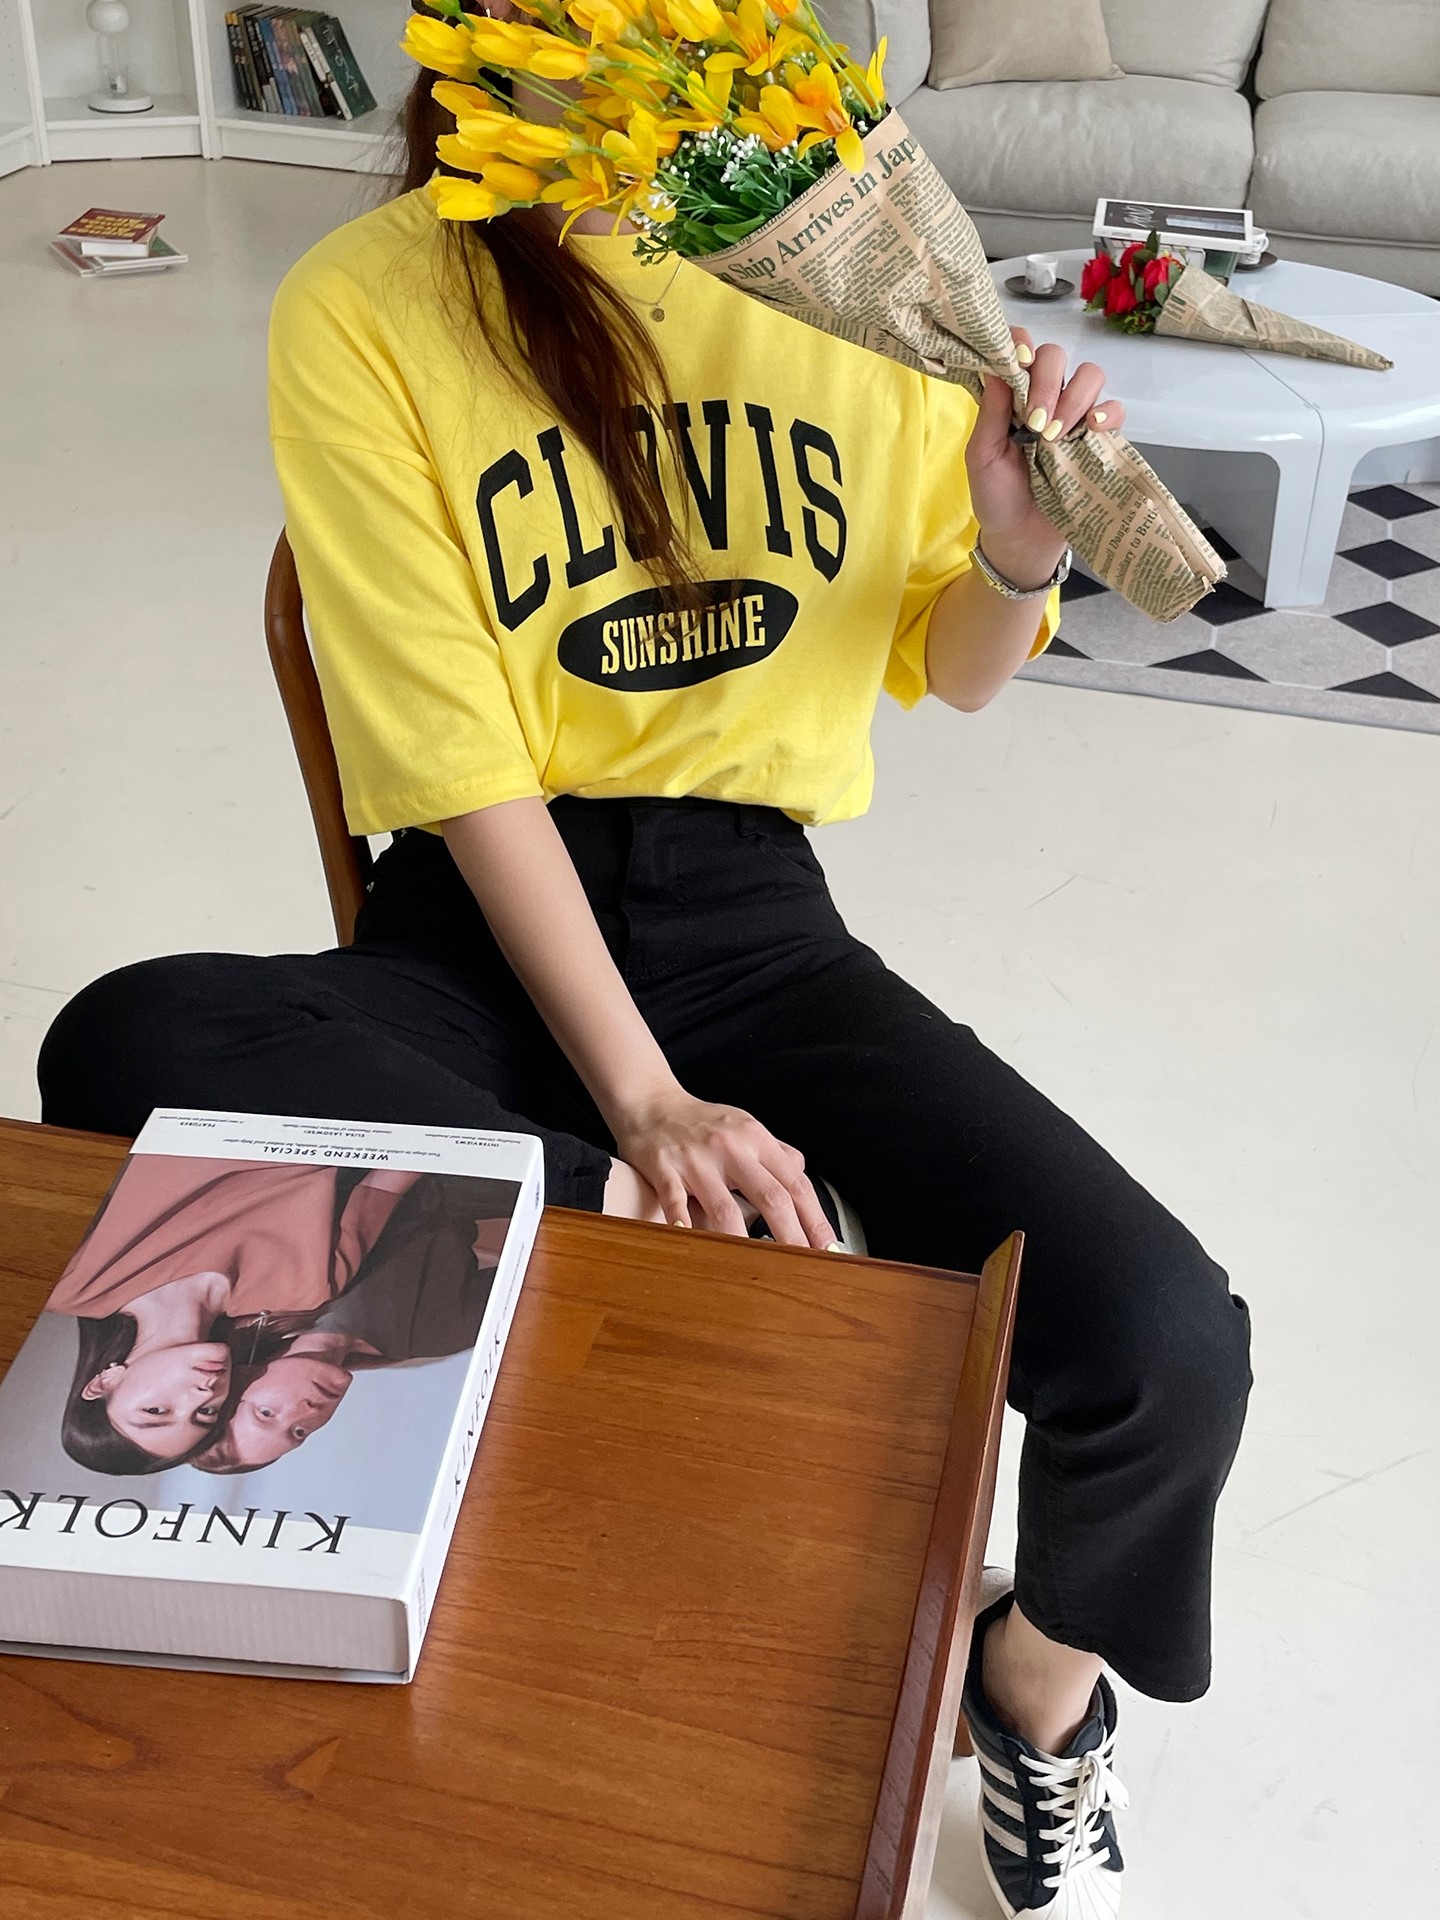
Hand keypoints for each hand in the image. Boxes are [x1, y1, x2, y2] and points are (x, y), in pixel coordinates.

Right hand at [610, 1089, 834, 1247]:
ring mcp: (696, 1160)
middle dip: (792, 1236)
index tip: (827, 1247)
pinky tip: (694, 1248)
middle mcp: (730, 1148)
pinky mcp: (664, 1169)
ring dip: (743, 1243)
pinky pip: (676, 1203)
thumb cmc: (702, 1121)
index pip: (795, 1183)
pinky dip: (684, 1227)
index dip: (815, 1218)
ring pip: (725, 1207)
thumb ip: (776, 1152)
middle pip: (771, 1197)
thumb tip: (801, 1176)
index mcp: (755, 1139)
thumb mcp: (745, 1126)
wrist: (649, 1101)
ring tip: (757, 1271)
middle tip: (804, 1267)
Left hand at [966, 325, 1126, 585]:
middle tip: (1035, 421)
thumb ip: (990, 412)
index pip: (1020, 348)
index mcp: (1012, 396)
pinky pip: (1114, 410)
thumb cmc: (997, 498)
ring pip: (1090, 375)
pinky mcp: (1098, 438)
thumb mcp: (982, 456)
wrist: (1022, 540)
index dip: (1021, 344)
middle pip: (1057, 356)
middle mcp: (1044, 397)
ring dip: (1075, 398)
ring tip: (1056, 436)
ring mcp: (1074, 416)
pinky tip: (1090, 430)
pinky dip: (1107, 413)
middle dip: (1047, 381)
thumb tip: (996, 365)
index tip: (1017, 364)